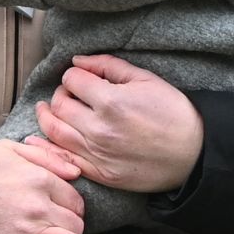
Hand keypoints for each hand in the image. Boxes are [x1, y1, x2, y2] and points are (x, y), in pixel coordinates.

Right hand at [0, 139, 84, 233]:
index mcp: (40, 180)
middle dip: (70, 225)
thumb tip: (76, 171)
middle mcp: (39, 207)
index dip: (71, 206)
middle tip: (57, 225)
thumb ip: (47, 156)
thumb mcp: (10, 150)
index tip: (63, 209)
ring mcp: (29, 232)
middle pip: (76, 224)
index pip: (76, 201)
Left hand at [38, 56, 204, 193]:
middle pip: (59, 104)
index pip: (72, 80)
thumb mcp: (146, 79)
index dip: (75, 74)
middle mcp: (99, 129)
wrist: (193, 154)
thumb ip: (108, 66)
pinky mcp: (99, 173)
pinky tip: (40, 138)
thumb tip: (78, 61)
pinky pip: (63, 159)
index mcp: (111, 101)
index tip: (82, 77)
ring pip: (54, 131)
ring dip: (48, 116)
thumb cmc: (173, 113)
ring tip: (49, 109)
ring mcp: (97, 154)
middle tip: (71, 92)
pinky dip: (47, 147)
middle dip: (61, 93)